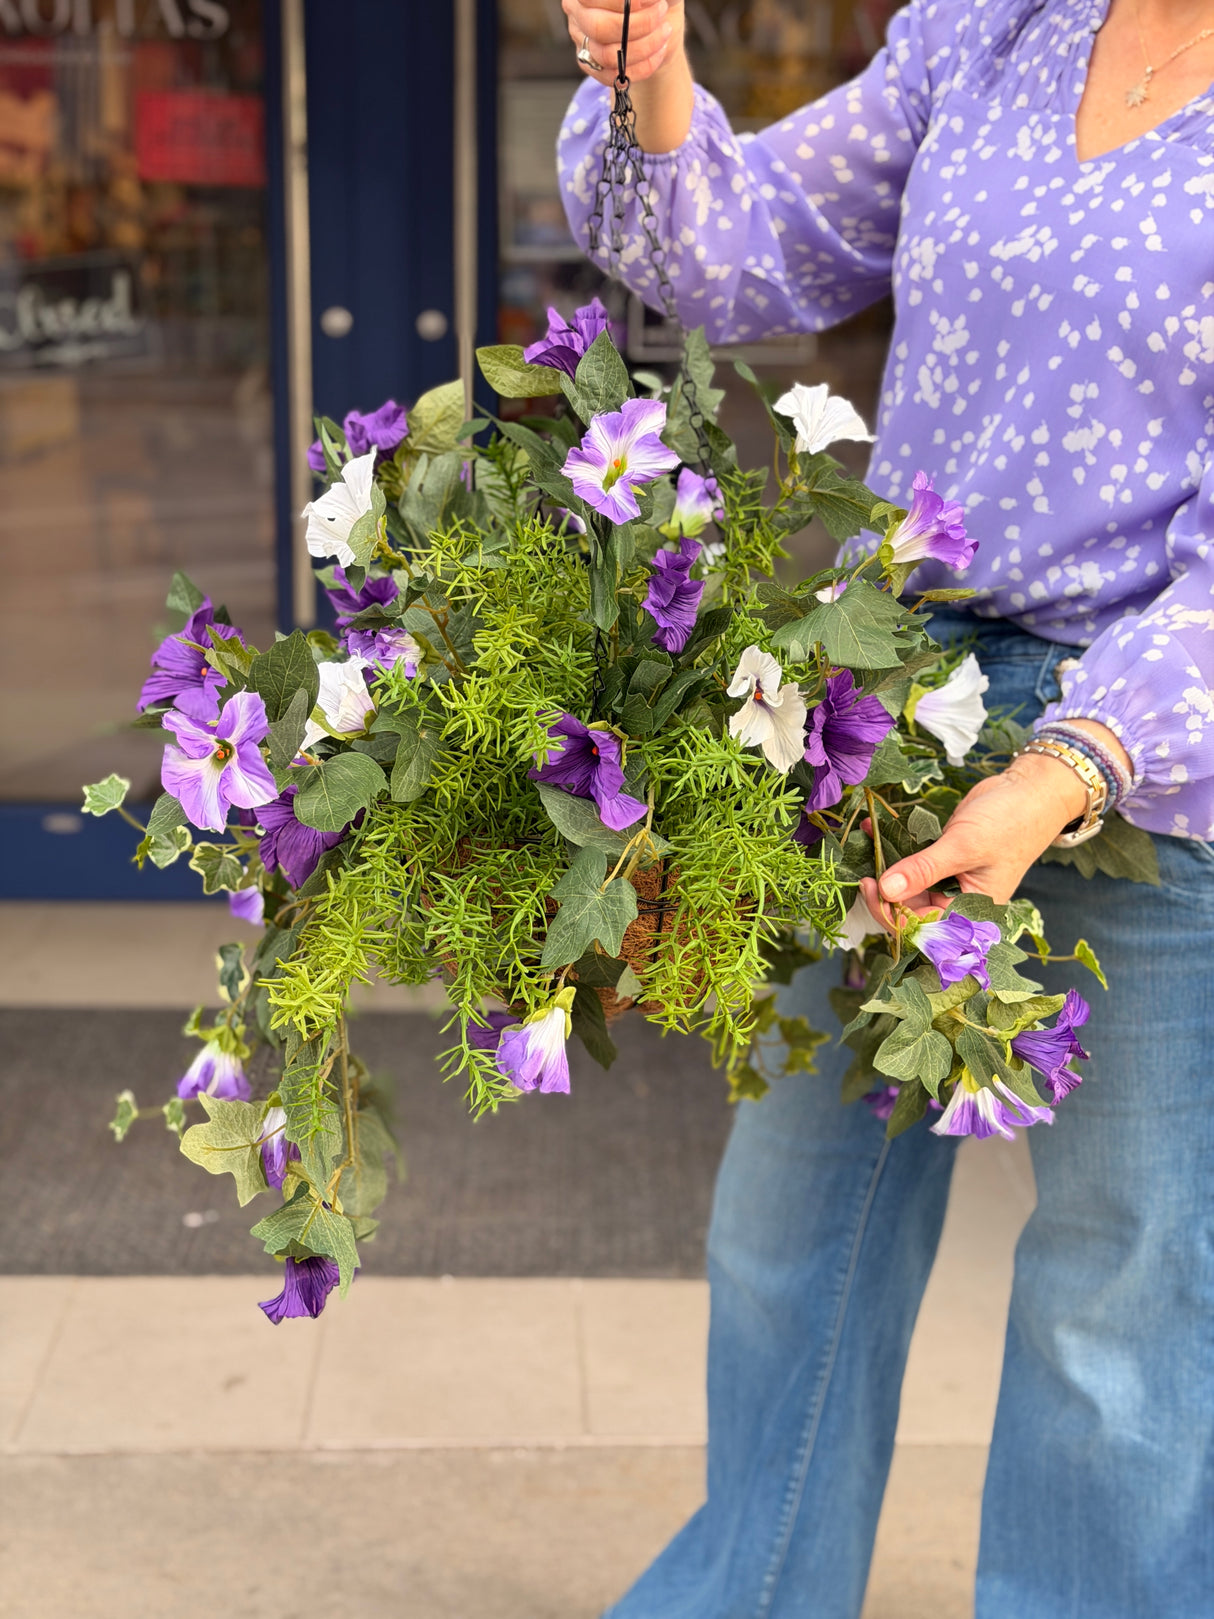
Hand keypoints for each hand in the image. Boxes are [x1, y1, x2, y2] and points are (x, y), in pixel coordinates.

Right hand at [562, 0, 679, 86]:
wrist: (660, 22)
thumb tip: (653, 1)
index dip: (625, 3)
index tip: (655, 1)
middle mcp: (578, 13)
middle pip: (598, 28)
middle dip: (638, 24)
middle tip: (661, 12)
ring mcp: (583, 41)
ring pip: (607, 55)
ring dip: (644, 47)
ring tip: (664, 32)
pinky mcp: (592, 66)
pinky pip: (613, 76)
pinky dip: (642, 67)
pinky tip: (659, 52)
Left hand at [859, 750, 1089, 921]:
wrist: (1031, 790)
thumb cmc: (1010, 822)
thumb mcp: (963, 847)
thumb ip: (923, 870)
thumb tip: (885, 891)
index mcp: (969, 912)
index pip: (922, 928)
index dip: (892, 914)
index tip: (871, 887)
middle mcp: (956, 901)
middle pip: (909, 910)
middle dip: (884, 893)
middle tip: (864, 870)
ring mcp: (948, 880)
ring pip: (906, 886)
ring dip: (884, 869)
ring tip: (866, 845)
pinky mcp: (941, 858)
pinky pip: (911, 862)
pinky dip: (893, 849)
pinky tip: (874, 832)